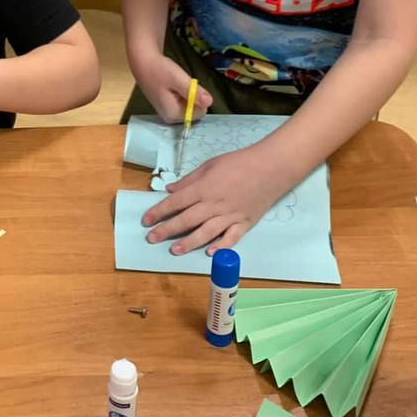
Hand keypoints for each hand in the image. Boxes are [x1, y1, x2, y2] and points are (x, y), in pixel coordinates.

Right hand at [131, 51, 213, 124]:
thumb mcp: (178, 78)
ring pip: (190, 106)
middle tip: (181, 84)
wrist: (143, 62)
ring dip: (188, 94)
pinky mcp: (167, 108)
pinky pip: (184, 104)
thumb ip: (193, 91)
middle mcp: (170, 118)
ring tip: (176, 84)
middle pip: (195, 111)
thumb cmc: (159, 69)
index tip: (189, 86)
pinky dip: (183, 94)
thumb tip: (209, 102)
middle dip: (193, 97)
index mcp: (172, 114)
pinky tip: (174, 86)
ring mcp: (168, 114)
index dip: (198, 97)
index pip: (200, 112)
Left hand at [141, 146, 292, 255]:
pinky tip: (209, 253)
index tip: (146, 220)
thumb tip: (170, 190)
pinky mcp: (245, 223)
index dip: (159, 212)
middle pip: (186, 220)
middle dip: (167, 230)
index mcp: (203, 189)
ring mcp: (230, 216)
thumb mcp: (209, 165)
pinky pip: (231, 238)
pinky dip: (221, 246)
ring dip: (188, 243)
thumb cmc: (238, 163)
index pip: (175, 202)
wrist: (270, 168)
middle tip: (152, 238)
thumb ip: (189, 180)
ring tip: (174, 251)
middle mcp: (214, 204)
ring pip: (206, 232)